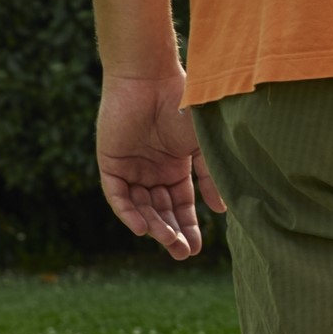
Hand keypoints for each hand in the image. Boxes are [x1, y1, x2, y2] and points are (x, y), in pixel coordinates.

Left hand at [96, 71, 225, 259]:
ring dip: (154, 226)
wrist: (152, 80)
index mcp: (176, 166)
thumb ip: (210, 177)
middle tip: (182, 253)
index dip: (189, 225)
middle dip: (172, 233)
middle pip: (161, 210)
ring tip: (168, 243)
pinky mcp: (111, 163)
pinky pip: (118, 195)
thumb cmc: (184, 106)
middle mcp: (152, 170)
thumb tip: (221, 210)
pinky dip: (129, 213)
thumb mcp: (203, 146)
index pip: (181, 204)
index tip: (197, 248)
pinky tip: (142, 229)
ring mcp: (131, 167)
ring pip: (141, 207)